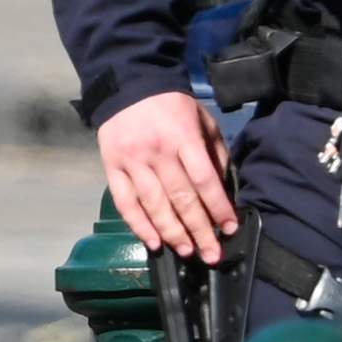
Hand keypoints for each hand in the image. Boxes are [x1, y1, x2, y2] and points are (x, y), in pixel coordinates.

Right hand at [95, 89, 236, 262]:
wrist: (128, 86)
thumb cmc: (172, 107)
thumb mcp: (203, 120)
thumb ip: (215, 153)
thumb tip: (223, 191)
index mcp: (183, 138)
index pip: (204, 179)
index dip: (218, 206)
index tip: (229, 227)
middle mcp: (157, 152)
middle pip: (181, 198)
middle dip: (199, 229)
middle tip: (211, 254)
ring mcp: (132, 162)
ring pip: (153, 205)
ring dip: (172, 232)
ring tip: (187, 251)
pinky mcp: (112, 168)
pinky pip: (125, 202)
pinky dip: (138, 225)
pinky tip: (153, 242)